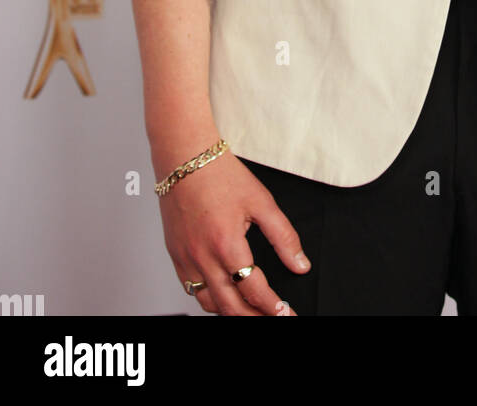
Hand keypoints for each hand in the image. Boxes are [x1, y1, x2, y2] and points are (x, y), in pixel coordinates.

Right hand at [158, 152, 310, 314]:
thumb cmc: (220, 174)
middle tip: (273, 318)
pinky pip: (191, 289)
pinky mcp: (175, 255)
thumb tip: (300, 264)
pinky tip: (222, 295)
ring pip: (208, 303)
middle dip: (254, 318)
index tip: (286, 313)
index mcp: (226, 244)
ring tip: (250, 312)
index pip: (253, 290)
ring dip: (231, 313)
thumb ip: (284, 236)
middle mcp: (202, 257)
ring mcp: (185, 258)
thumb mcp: (261, 201)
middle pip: (230, 306)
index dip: (273, 306)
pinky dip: (209, 299)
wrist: (185, 158)